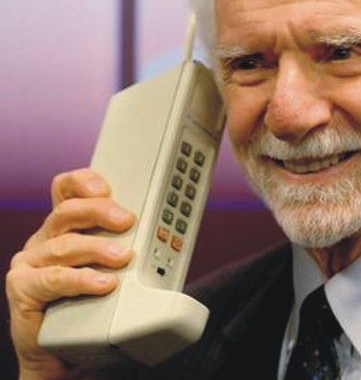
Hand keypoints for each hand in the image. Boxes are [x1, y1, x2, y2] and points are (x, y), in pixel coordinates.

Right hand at [5, 169, 134, 378]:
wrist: (62, 347)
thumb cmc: (92, 300)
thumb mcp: (112, 263)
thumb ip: (129, 242)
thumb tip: (169, 231)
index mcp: (66, 226)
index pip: (66, 190)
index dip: (83, 182)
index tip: (107, 188)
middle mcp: (45, 238)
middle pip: (67, 211)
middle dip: (99, 212)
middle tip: (127, 220)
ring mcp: (31, 262)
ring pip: (64, 244)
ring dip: (97, 248)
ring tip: (123, 257)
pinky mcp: (23, 288)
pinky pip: (53, 279)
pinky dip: (82, 280)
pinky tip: (104, 283)